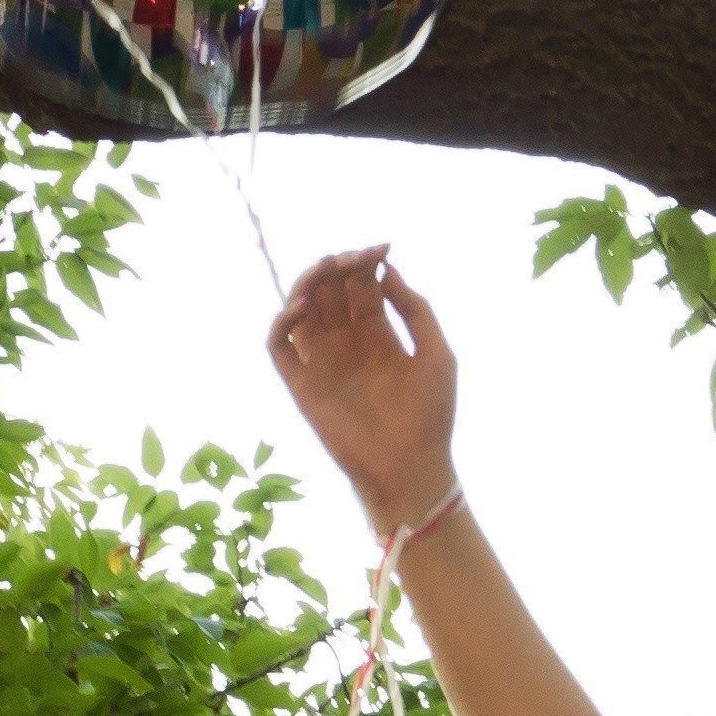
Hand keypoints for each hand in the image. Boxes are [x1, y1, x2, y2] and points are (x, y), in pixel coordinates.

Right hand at [265, 247, 458, 532]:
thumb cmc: (431, 417)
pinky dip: (282, 321)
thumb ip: (416, 311)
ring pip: (301, 308)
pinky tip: (302, 306)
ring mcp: (322, 361)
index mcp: (378, 334)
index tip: (382, 248)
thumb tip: (388, 270)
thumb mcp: (437, 355)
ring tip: (327, 268)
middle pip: (329, 290)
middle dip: (338, 266)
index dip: (367, 262)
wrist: (412, 468)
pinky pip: (279, 345)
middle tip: (352, 258)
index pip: (362, 285)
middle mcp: (346, 343)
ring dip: (308, 282)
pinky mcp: (301, 384)